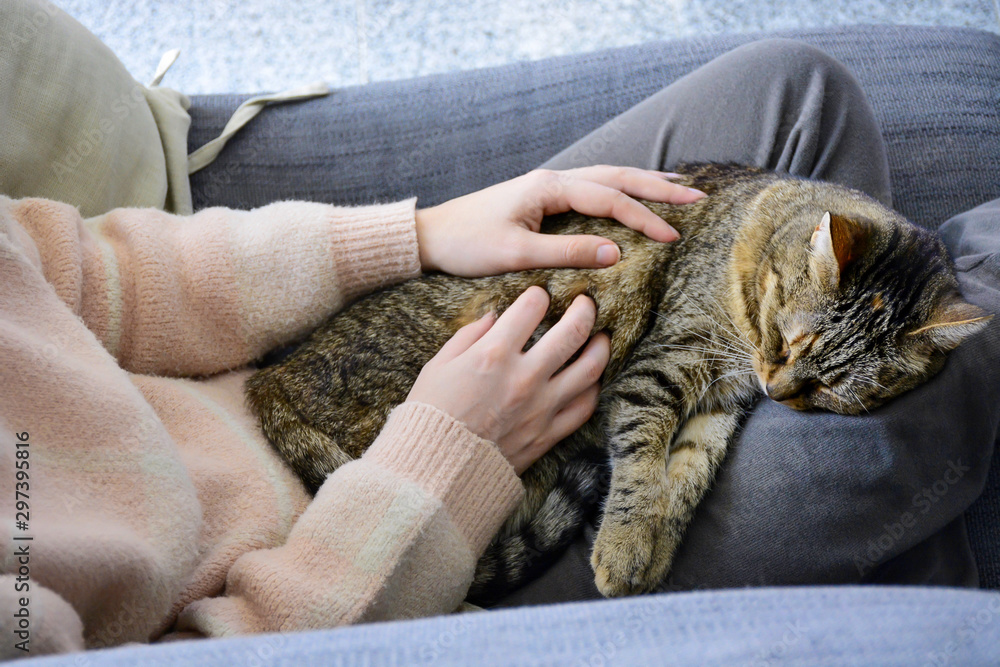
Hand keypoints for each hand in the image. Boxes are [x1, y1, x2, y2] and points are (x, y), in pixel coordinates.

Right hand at [406, 287, 609, 473]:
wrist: (435, 471)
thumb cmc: (429, 416)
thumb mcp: (437, 366)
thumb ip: (468, 336)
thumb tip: (494, 317)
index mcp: (492, 354)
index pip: (531, 308)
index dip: (538, 295)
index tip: (539, 296)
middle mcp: (523, 376)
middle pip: (572, 331)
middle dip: (584, 309)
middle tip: (586, 303)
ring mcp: (541, 407)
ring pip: (589, 368)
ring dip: (600, 347)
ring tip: (602, 337)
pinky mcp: (547, 434)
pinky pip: (584, 408)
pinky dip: (593, 389)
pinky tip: (592, 379)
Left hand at [414, 165, 705, 276]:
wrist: (432, 237)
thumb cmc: (467, 245)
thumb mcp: (515, 254)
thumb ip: (566, 252)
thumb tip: (616, 255)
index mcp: (549, 188)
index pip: (609, 199)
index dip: (644, 217)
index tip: (673, 236)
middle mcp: (552, 180)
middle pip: (616, 177)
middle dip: (657, 187)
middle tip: (697, 196)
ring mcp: (548, 187)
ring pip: (606, 178)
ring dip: (642, 183)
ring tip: (677, 188)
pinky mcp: (543, 199)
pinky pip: (592, 190)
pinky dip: (619, 191)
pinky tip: (631, 197)